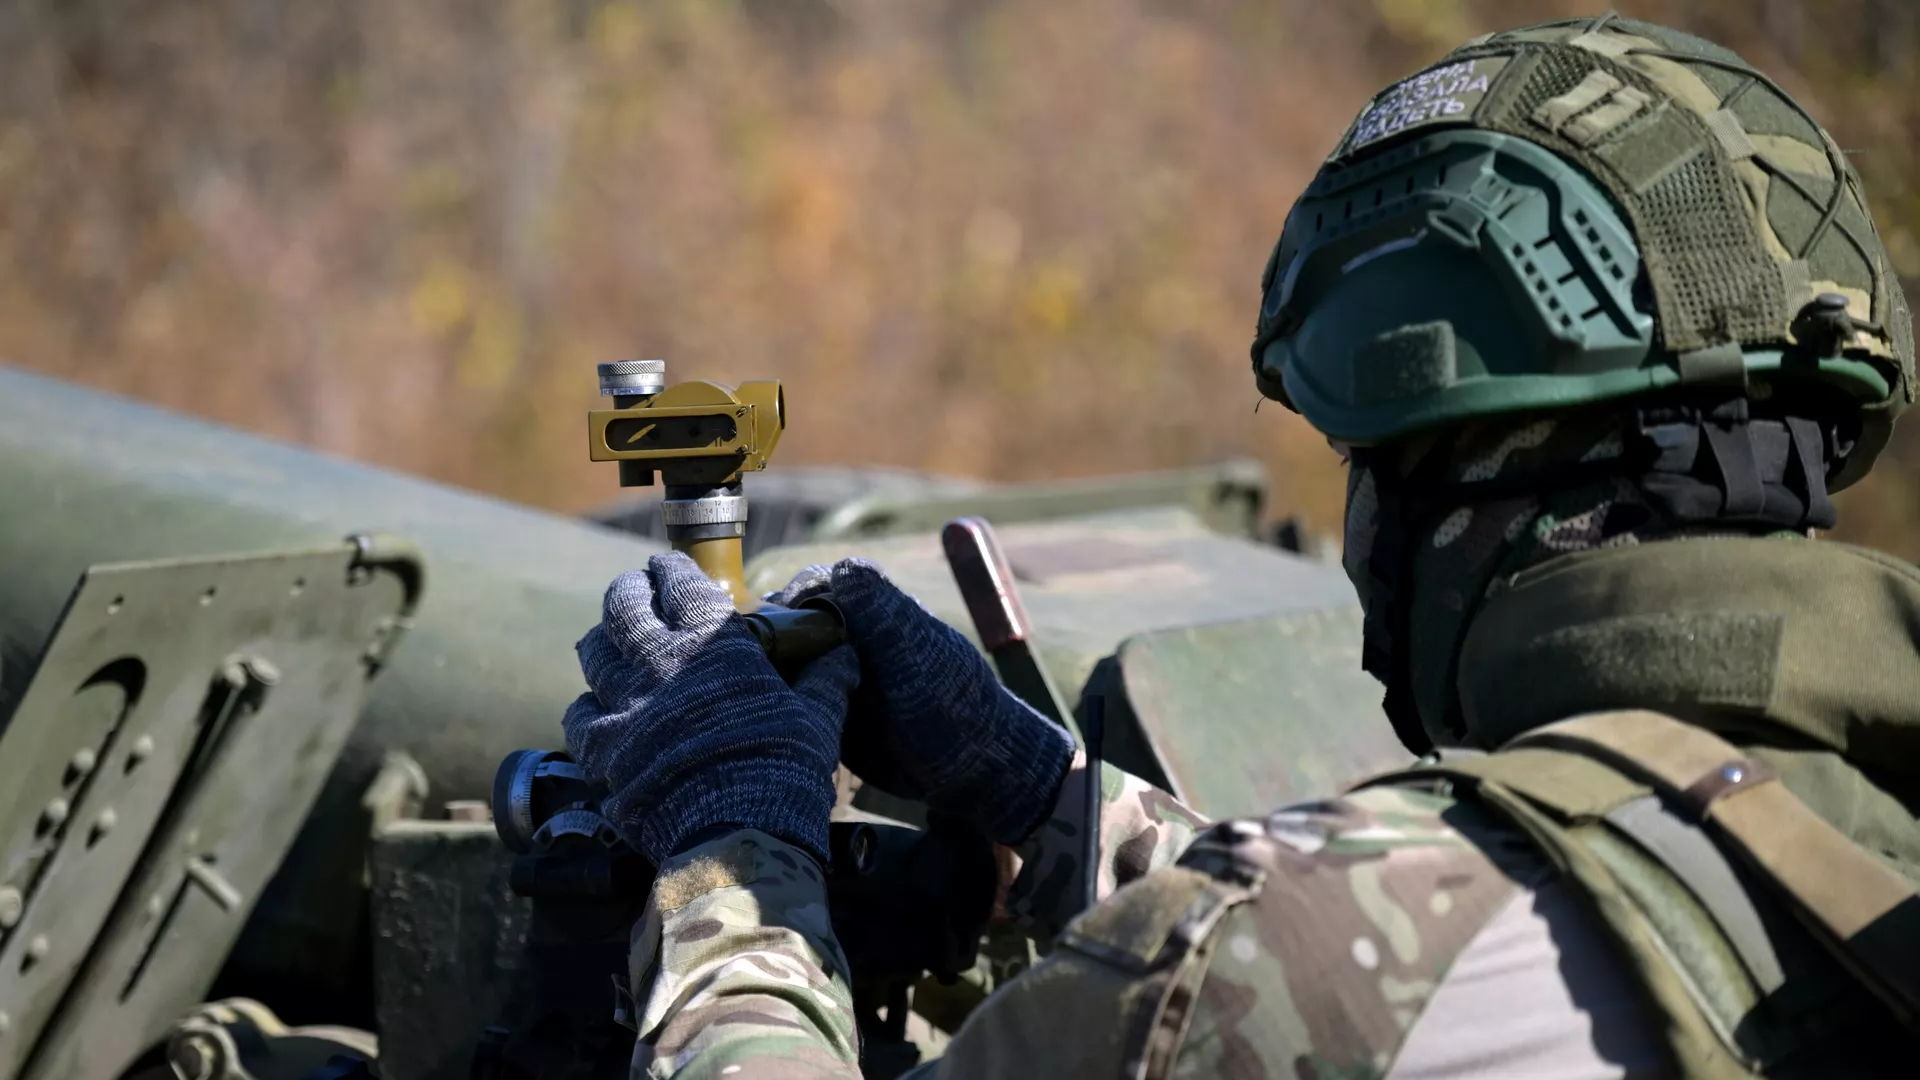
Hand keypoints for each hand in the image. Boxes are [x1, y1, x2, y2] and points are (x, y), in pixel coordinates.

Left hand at [564, 552, 858, 864]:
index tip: (668, 565)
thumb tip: (845, 654)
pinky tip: (597, 707)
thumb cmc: (785, 772)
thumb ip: (824, 680)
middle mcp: (659, 663)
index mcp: (711, 643)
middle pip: (623, 606)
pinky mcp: (602, 751)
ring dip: (603, 639)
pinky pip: (578, 712)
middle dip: (628, 590)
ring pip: (594, 652)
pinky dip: (587, 704)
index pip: (680, 583)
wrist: (737, 837)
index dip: (671, 569)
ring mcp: (623, 705)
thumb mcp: (817, 720)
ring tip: (611, 638)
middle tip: (635, 589)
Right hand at [769, 559, 1072, 844]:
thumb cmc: (953, 703)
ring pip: (783, 662)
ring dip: (765, 675)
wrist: (970, 768)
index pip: (811, 589)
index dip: (787, 605)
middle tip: (753, 672)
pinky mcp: (827, 711)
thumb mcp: (918, 654)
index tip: (770, 630)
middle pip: (786, 626)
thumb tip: (844, 567)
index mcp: (869, 611)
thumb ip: (884, 613)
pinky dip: (776, 706)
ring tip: (753, 698)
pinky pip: (791, 700)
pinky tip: (765, 722)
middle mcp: (847, 638)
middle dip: (765, 643)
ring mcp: (834, 674)